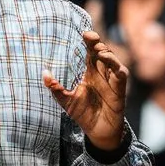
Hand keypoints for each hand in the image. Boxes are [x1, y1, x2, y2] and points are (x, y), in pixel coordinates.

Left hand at [43, 30, 127, 149]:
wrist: (97, 131)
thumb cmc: (84, 114)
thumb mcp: (66, 101)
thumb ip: (55, 88)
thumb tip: (44, 73)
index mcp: (90, 72)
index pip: (90, 51)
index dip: (89, 41)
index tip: (83, 33)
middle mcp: (102, 73)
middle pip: (102, 51)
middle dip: (97, 42)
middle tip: (90, 36)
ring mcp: (112, 79)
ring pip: (112, 60)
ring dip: (106, 52)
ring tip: (98, 49)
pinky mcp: (119, 88)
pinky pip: (121, 73)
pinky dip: (116, 66)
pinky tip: (108, 61)